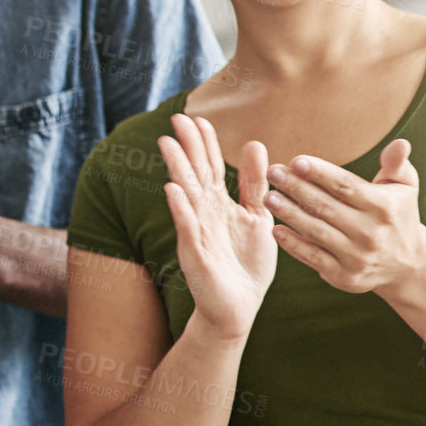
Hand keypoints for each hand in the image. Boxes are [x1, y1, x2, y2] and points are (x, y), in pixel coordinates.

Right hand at [158, 113, 276, 339]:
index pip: (211, 167)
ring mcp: (197, 231)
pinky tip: (173, 190)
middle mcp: (204, 214)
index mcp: (220, 205)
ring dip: (177, 169)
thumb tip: (254, 143)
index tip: (200, 119)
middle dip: (187, 147)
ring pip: (187, 194)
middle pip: (195, 174)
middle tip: (178, 119)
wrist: (238, 306)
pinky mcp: (195, 253)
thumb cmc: (246, 264)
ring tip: (167, 144)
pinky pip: (187, 227)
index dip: (205, 144)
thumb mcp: (258, 217)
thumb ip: (254, 184)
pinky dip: (180, 209)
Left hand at [264, 139, 425, 295]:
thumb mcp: (404, 189)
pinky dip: (294, 244)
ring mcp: (357, 256)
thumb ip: (397, 165)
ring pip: (316, 231)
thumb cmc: (398, 216)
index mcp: (385, 207)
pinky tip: (276, 230)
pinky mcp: (345, 276)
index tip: (296, 161)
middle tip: (272, 173)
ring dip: (289, 213)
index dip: (320, 173)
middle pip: (325, 206)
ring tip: (268, 197)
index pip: (346, 186)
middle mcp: (371, 233)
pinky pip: (314, 257)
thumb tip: (400, 143)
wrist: (408, 266)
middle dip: (296, 187)